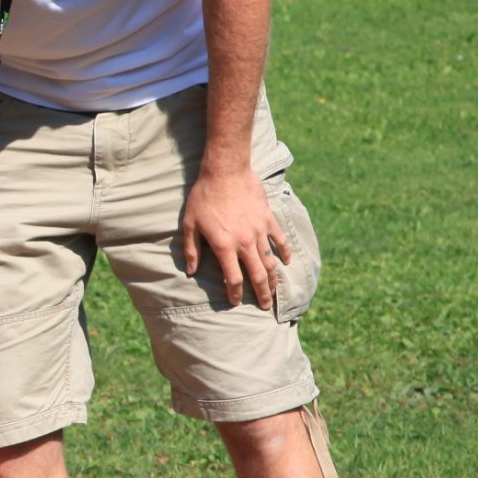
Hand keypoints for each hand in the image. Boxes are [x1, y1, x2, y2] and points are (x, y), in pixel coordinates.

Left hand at [179, 170, 290, 310]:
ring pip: (270, 261)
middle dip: (261, 293)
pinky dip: (284, 252)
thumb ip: (192, 249)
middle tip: (263, 306)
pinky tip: (287, 262)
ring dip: (273, 279)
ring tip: (274, 291)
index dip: (234, 293)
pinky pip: (280, 239)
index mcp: (224, 246)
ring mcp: (259, 231)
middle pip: (257, 275)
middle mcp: (244, 242)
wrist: (225, 171)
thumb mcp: (190, 223)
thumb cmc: (204, 196)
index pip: (232, 278)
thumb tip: (190, 270)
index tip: (234, 302)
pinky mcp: (268, 219)